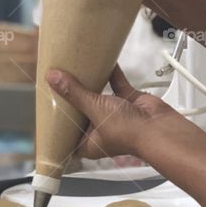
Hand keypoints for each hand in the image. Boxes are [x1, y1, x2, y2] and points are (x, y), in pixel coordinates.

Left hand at [45, 66, 177, 159]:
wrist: (159, 127)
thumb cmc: (130, 133)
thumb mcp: (94, 110)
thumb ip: (74, 93)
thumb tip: (54, 79)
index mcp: (89, 143)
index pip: (67, 135)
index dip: (57, 124)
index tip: (46, 109)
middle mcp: (101, 130)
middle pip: (81, 112)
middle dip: (71, 98)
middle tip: (57, 82)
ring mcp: (115, 115)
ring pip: (97, 97)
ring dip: (89, 85)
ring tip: (75, 70)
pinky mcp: (128, 102)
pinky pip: (116, 85)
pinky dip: (110, 74)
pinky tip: (103, 62)